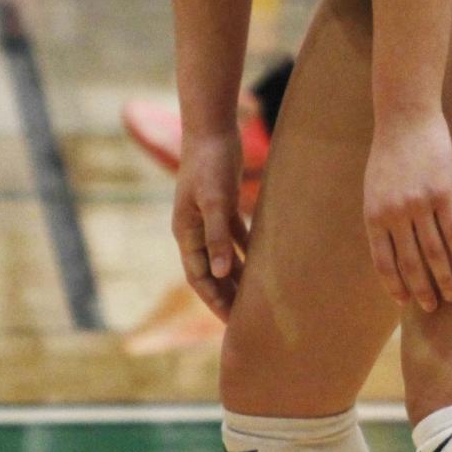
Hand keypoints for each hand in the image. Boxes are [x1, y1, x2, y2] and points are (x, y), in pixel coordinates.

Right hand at [173, 130, 249, 323]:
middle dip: (227, 295)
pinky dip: (247, 250)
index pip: (199, 277)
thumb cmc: (209, 163)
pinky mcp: (224, 205)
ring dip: (239, 276)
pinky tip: (266, 262)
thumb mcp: (214, 200)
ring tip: (258, 299)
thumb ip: (216, 236)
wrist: (211, 128)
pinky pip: (236, 236)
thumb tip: (219, 273)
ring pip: (225, 256)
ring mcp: (210, 218)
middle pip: (212, 272)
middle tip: (249, 321)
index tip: (233, 323)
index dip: (215, 300)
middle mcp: (195, 230)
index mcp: (186, 233)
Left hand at [363, 109, 451, 311]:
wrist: (405, 117)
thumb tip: (391, 250)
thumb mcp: (374, 188)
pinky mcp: (443, 193)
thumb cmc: (388, 153)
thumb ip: (382, 219)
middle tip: (432, 307)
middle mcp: (395, 214)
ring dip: (444, 277)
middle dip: (422, 289)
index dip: (395, 285)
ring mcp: (420, 204)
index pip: (384, 261)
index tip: (405, 302)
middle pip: (410, 263)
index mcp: (374, 215)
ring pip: (434, 252)